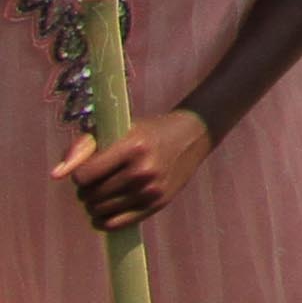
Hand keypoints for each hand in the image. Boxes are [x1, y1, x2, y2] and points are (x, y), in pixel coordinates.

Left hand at [55, 106, 209, 230]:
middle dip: (87, 189)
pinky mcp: (157, 204)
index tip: (91, 166)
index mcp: (133, 147)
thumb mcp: (118, 129)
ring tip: (105, 191)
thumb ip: (82, 147)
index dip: (81, 173)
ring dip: (95, 204)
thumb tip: (56, 175)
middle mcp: (143, 170)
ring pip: (99, 211)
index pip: (83, 176)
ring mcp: (151, 190)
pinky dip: (103, 221)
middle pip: (89, 195)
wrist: (192, 135)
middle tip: (99, 179)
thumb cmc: (146, 131)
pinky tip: (107, 210)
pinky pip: (115, 225)